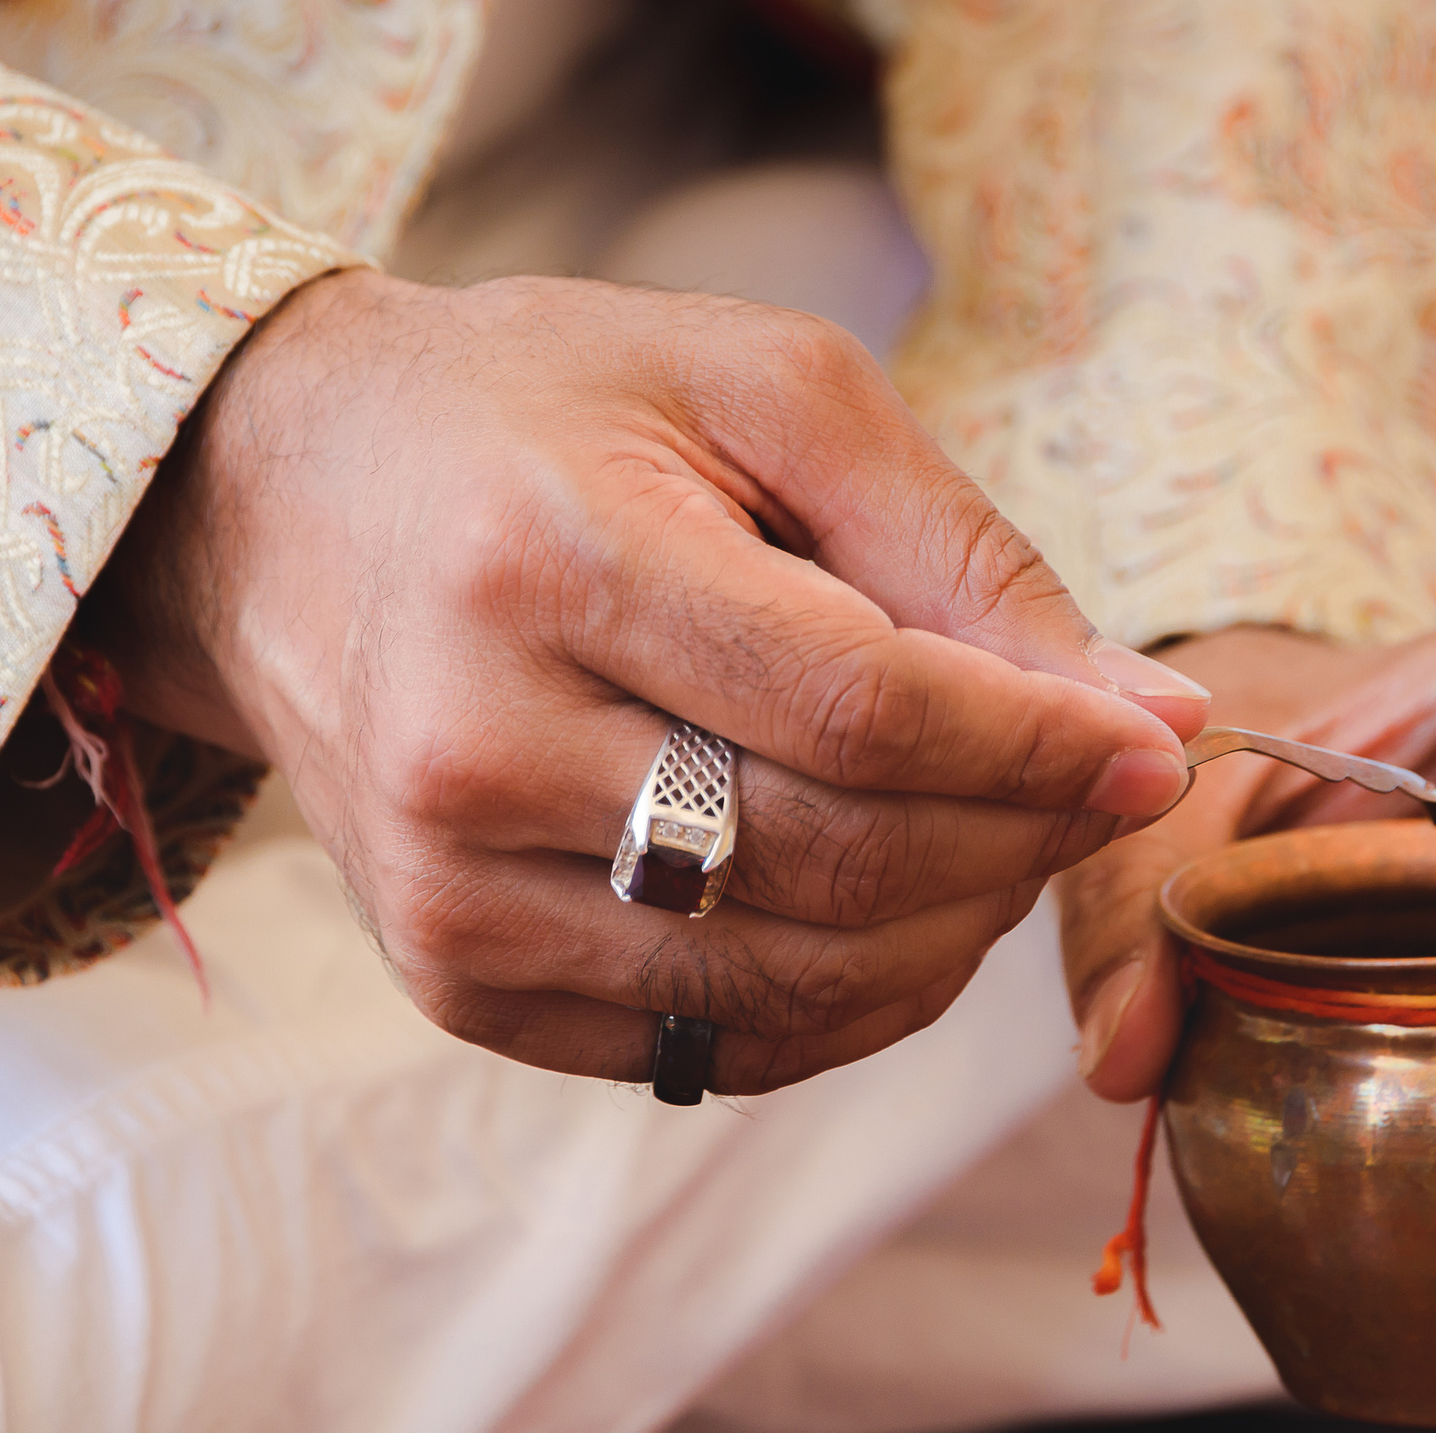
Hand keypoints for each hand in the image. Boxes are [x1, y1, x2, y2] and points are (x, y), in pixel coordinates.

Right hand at [85, 268, 1208, 1092]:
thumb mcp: (758, 390)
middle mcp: (475, 747)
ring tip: (996, 833)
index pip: (858, 709)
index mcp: (550, 560)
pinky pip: (710, 1045)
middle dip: (1017, 839)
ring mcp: (449, 890)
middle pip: (836, 860)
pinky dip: (844, 999)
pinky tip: (885, 903)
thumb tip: (1148, 714)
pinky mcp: (452, 979)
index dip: (1037, 746)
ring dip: (948, 930)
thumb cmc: (542, 412)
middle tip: (1091, 781)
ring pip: (789, 983)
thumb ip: (955, 548)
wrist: (281, 504)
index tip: (1154, 745)